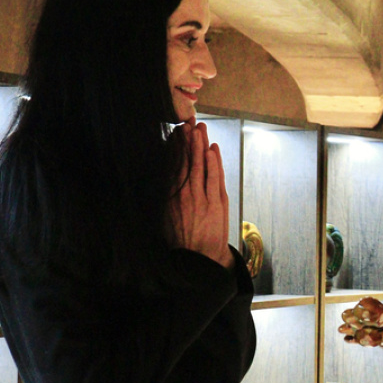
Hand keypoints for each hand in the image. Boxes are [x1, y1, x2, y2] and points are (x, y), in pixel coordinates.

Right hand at [170, 122, 233, 268]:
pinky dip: (214, 162)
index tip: (175, 133)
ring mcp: (202, 198)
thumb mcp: (164, 217)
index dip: (175, 148)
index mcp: (170, 197)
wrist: (199, 259)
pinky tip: (212, 149)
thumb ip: (166, 195)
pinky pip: (215, 177)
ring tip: (200, 129)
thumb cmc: (180, 239)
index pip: (172, 166)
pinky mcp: (217, 203)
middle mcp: (185, 195)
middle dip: (188, 141)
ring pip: (201, 166)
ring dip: (201, 146)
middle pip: (186, 162)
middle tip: (188, 123)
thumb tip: (164, 174)